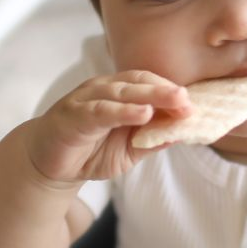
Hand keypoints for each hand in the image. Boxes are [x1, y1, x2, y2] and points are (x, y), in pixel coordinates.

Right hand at [24, 72, 189, 184]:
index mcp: (120, 93)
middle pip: (140, 82)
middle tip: (189, 99)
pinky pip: (101, 110)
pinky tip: (142, 114)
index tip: (195, 106)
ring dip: (150, 95)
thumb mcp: (129, 150)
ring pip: (122, 92)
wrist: (50, 164)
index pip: (150, 84)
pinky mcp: (73, 114)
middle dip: (167, 90)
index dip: (172, 92)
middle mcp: (104, 89)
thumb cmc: (90, 151)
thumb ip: (152, 141)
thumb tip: (182, 133)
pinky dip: (122, 111)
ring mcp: (87, 99)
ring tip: (175, 101)